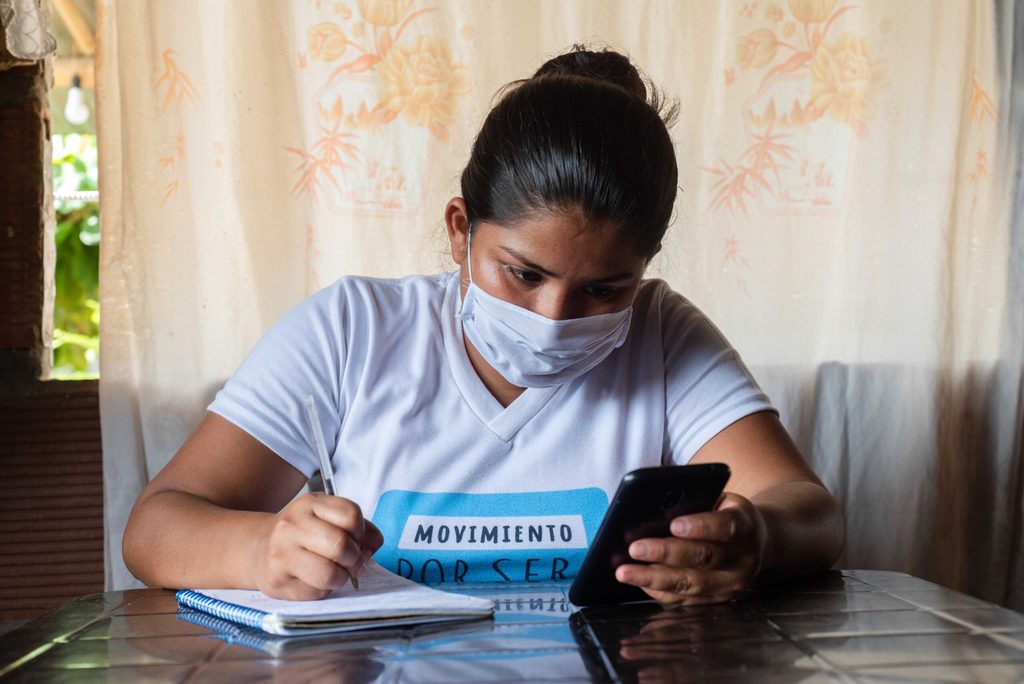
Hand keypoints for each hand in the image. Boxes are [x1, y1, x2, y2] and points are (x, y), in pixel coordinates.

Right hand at [251, 492, 383, 599]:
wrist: (258, 550)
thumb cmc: (303, 535)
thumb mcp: (328, 519)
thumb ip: (359, 527)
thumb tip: (373, 547)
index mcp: (310, 504)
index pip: (350, 514)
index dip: (361, 532)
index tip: (357, 540)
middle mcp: (292, 525)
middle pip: (340, 544)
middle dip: (355, 559)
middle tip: (354, 564)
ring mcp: (281, 553)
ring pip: (329, 573)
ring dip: (342, 578)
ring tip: (339, 575)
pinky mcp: (277, 580)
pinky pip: (316, 592)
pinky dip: (325, 590)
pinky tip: (317, 582)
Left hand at [614, 493, 766, 604]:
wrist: (757, 543)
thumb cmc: (726, 515)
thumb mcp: (719, 500)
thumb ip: (695, 504)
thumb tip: (654, 511)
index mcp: (745, 526)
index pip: (725, 526)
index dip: (700, 526)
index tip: (674, 525)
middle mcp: (743, 558)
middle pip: (703, 558)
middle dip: (665, 553)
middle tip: (634, 548)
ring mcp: (732, 584)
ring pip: (691, 584)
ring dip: (654, 578)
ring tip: (625, 572)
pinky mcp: (718, 600)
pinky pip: (685, 600)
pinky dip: (658, 592)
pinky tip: (638, 582)